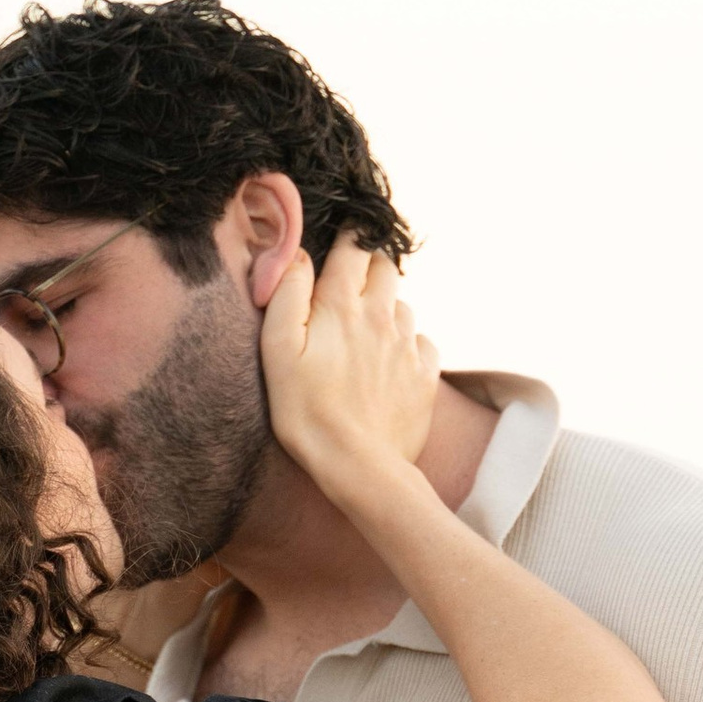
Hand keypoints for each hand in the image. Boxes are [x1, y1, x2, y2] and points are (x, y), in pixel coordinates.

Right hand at [259, 234, 440, 514]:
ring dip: (386, 307)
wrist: (358, 466)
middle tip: (348, 286)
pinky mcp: (425, 375)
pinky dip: (406, 343)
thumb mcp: (277, 349)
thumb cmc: (306, 411)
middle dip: (369, 266)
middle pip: (385, 267)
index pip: (354, 245)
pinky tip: (387, 364)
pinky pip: (421, 342)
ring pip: (403, 305)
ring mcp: (408, 345)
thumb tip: (297, 254)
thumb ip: (287, 293)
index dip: (348, 235)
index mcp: (344, 303)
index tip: (340, 238)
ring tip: (363, 334)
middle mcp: (383, 316)